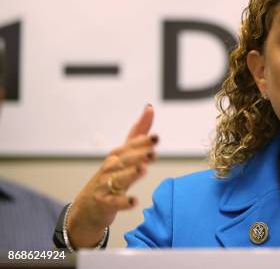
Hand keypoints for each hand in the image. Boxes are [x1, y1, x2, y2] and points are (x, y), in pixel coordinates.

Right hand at [66, 104, 157, 248]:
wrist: (88, 207)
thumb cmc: (110, 176)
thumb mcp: (124, 154)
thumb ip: (138, 132)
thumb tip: (149, 108)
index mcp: (117, 155)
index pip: (130, 146)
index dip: (142, 142)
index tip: (156, 138)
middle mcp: (110, 168)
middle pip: (125, 160)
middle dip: (139, 155)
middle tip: (153, 152)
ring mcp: (105, 185)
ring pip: (119, 178)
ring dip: (131, 174)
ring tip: (143, 170)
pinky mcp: (104, 202)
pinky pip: (114, 202)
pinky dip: (123, 202)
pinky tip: (133, 201)